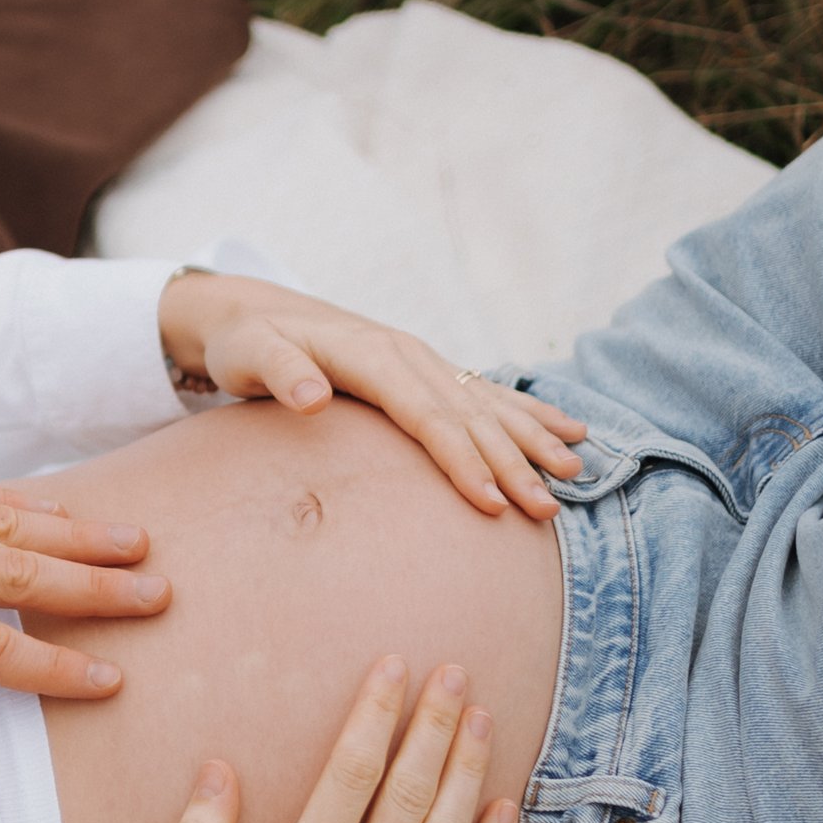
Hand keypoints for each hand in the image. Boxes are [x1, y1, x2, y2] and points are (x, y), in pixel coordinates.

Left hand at [158, 269, 586, 518]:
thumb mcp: (250, 355)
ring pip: (489, 404)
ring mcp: (423, 360)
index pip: (428, 416)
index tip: (491, 502)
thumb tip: (310, 398)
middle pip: (470, 416)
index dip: (462, 460)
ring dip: (533, 440)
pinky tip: (570, 431)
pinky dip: (529, 414)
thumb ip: (281, 374)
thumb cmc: (247, 344)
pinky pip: (487, 394)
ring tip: (575, 474)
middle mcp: (409, 354)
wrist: (252, 311)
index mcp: (374, 356)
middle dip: (512, 463)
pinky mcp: (427, 371)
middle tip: (547, 510)